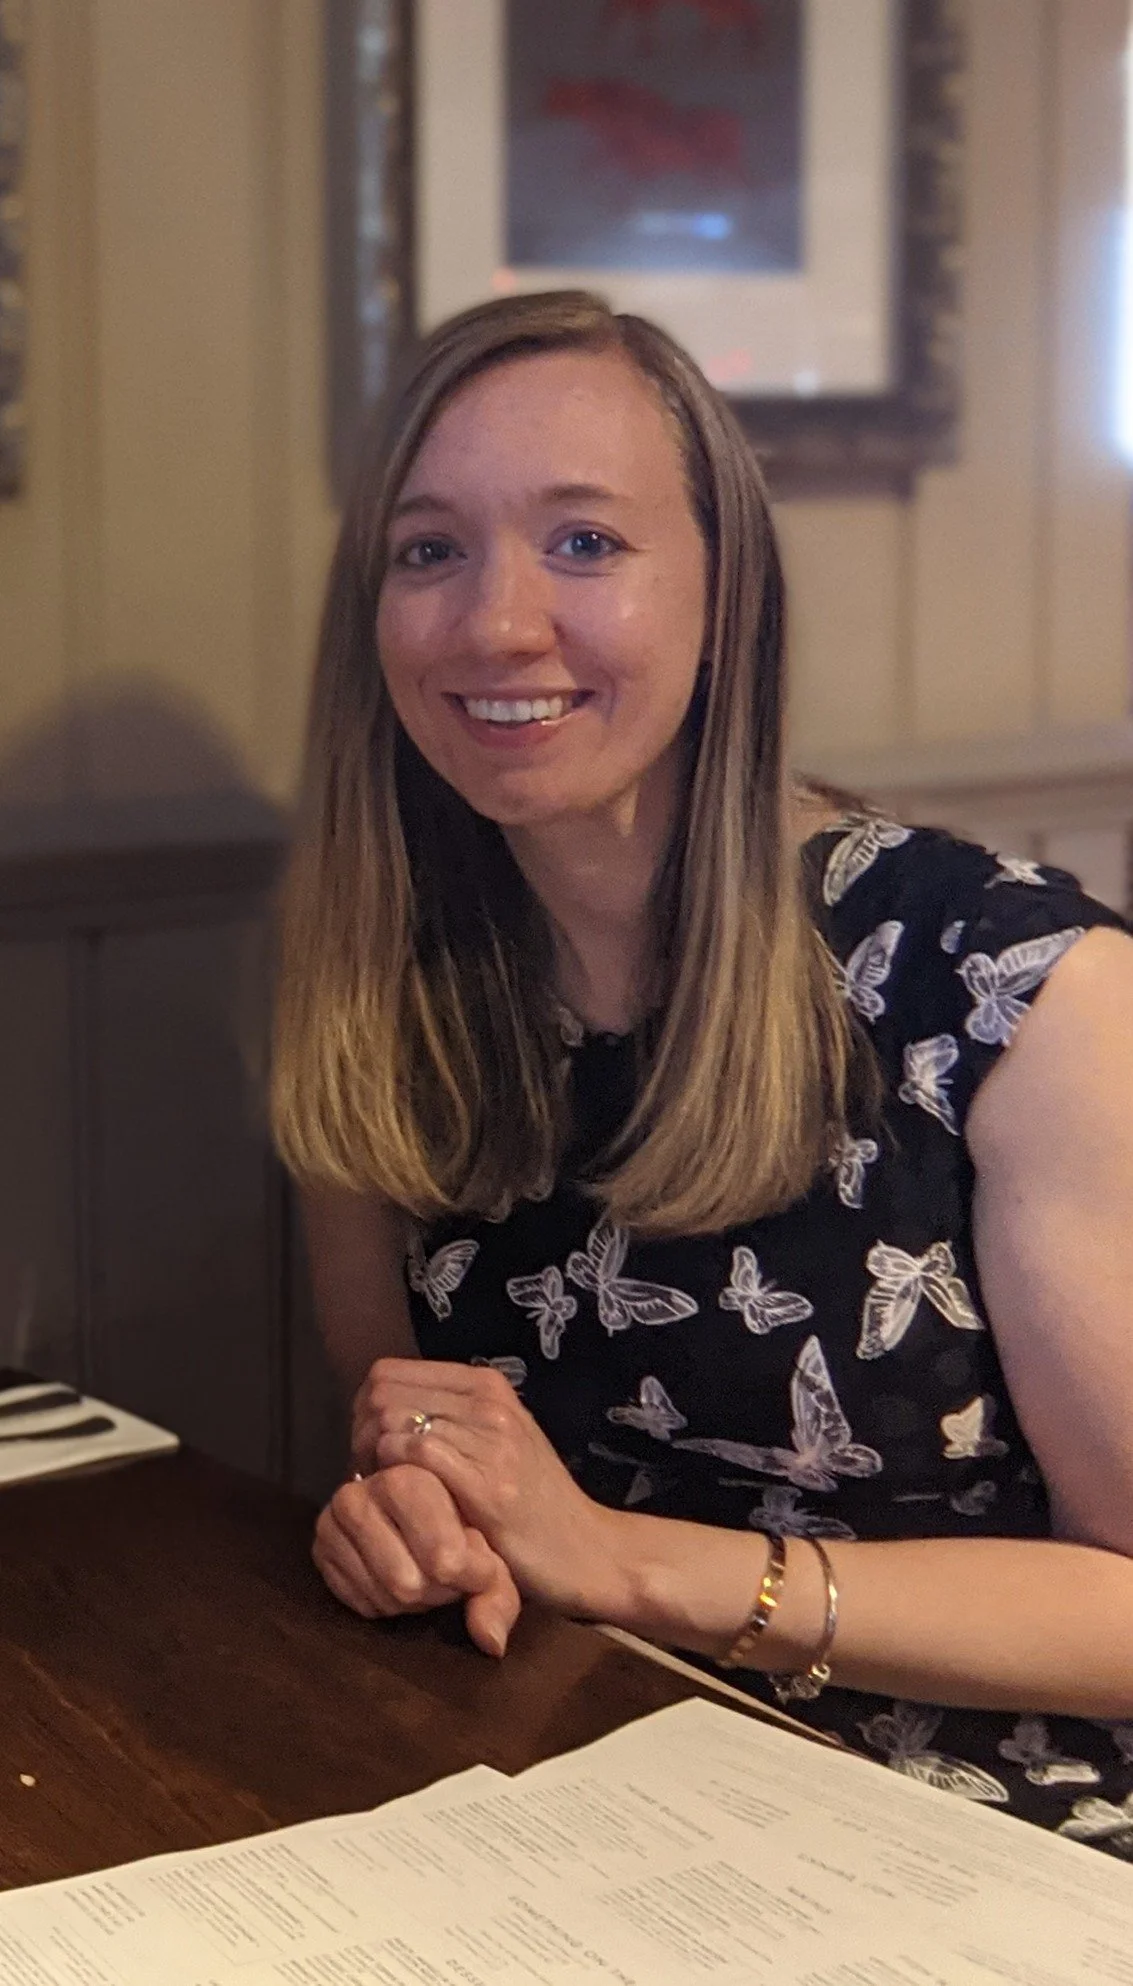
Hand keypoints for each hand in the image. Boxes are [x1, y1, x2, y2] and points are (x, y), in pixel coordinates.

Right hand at [312, 1463, 520, 1656]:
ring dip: (414, 1601)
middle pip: (409, 1583)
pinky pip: (361, 1604)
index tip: (482, 1568)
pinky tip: (399, 1581)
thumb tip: (491, 1643)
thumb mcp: (490, 1553)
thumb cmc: (463, 1527)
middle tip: (451, 1574)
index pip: (443, 1557)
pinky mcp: (319, 1550)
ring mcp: (331, 1522)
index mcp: (408, 1477)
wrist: (417, 1510)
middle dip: (439, 1590)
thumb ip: (497, 1596)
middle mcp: (359, 1494)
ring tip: (427, 1574)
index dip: (469, 1577)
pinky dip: (387, 1604)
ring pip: (384, 1596)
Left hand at [360, 1358, 628, 1619]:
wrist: (588, 1549)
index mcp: (486, 1385)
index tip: (369, 1448)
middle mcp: (490, 1402)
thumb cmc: (532, 1501)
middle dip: (360, 1435)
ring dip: (374, 1461)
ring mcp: (492, 1440)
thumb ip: (449, 1416)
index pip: (387, 1372)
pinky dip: (395, 1479)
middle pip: (382, 1394)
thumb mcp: (496, 1440)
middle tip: (371, 1474)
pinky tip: (403, 1505)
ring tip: (386, 1491)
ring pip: (393, 1422)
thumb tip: (380, 1408)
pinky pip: (417, 1457)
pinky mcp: (489, 1485)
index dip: (364, 1411)